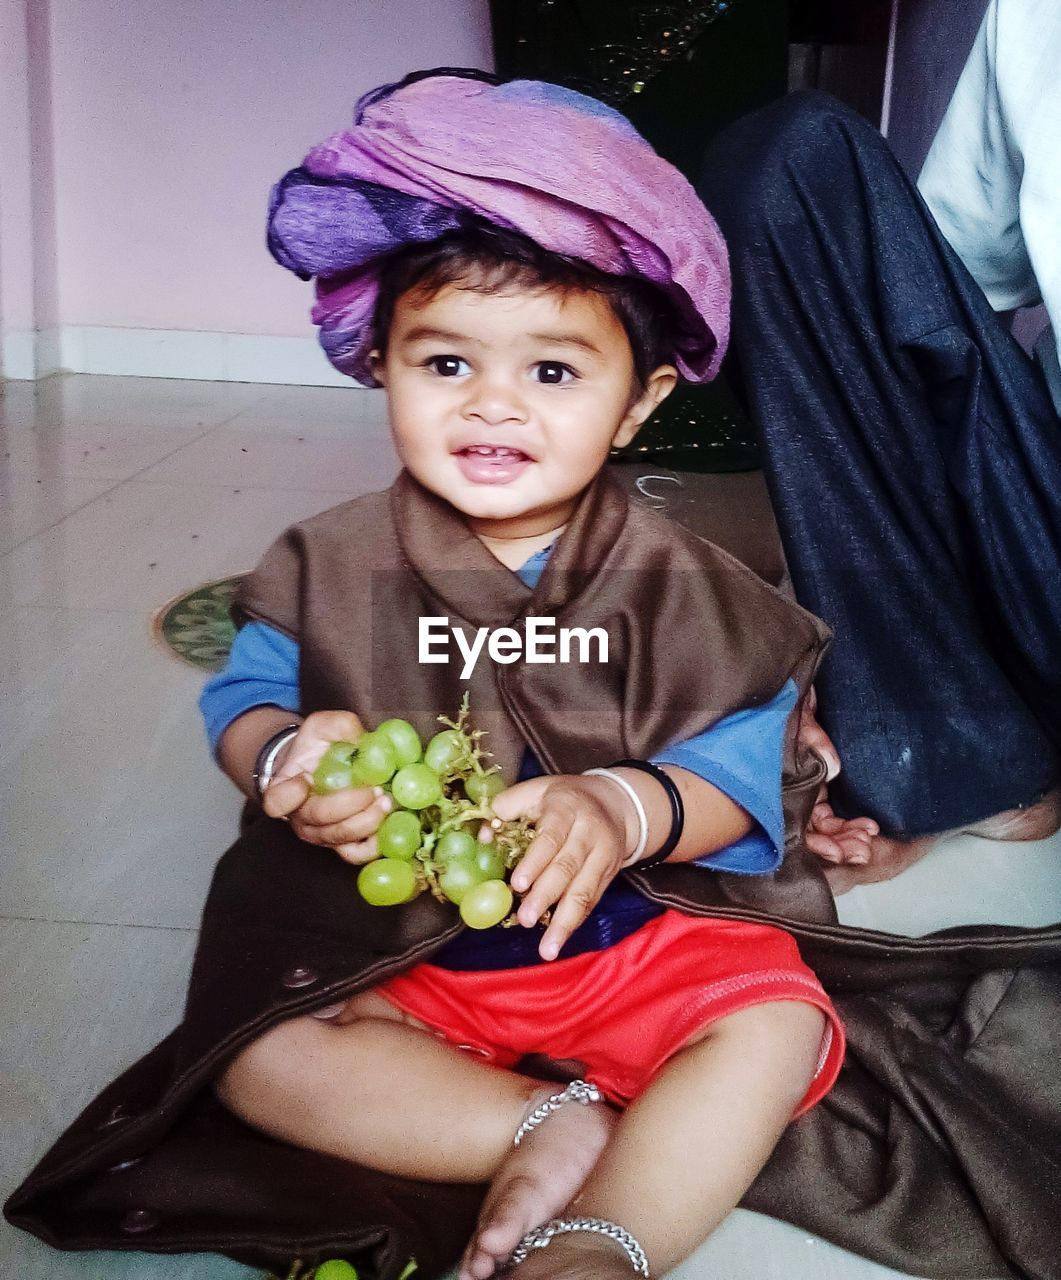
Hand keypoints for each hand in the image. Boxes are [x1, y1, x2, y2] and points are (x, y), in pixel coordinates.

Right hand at [261, 710, 391, 862]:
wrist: (323, 766)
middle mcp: (299, 817)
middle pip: (319, 820)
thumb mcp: (324, 725)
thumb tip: (362, 741)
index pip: (276, 802)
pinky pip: (356, 854)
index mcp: (285, 788)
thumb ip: (339, 726)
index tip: (305, 779)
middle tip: (374, 789)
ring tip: (386, 801)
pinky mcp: (342, 844)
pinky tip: (389, 824)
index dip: (289, 796)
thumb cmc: (318, 747)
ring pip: (340, 838)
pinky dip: (374, 844)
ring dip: (367, 822)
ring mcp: (321, 834)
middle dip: (351, 805)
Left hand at [484, 774, 631, 961]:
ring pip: (584, 891)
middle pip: (567, 867)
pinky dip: (574, 922)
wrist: (616, 803)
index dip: (535, 862)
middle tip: (525, 919)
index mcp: (566, 808)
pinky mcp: (609, 876)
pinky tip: (559, 941)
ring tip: (547, 949)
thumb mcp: (536, 790)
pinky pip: (591, 902)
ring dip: (564, 922)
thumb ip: (506, 807)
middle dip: (545, 896)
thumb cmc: (563, 799)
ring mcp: (603, 856)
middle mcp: (588, 832)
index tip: (517, 884)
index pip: (550, 837)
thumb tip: (483, 837)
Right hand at [796, 688, 878, 863]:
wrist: (792, 681)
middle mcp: (787, 788)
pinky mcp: (818, 782)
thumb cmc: (787, 696)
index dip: (813, 840)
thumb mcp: (796, 709)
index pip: (790, 820)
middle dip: (834, 845)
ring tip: (866, 842)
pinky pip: (832, 814)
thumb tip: (832, 766)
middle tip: (860, 850)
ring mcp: (804, 788)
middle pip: (807, 828)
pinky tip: (869, 828)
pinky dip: (850, 824)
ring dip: (844, 839)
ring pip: (822, 826)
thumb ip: (811, 734)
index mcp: (777, 778)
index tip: (836, 851)